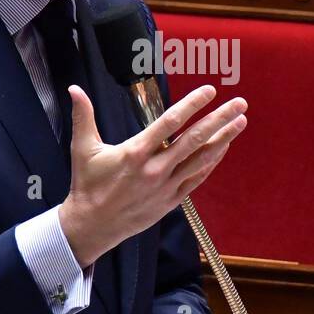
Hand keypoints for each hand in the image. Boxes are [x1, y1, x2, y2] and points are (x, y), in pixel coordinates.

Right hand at [58, 84, 246, 266]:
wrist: (92, 225)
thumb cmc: (87, 185)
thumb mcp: (82, 149)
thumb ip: (82, 116)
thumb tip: (74, 88)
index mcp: (136, 152)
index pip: (169, 123)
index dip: (192, 105)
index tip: (209, 91)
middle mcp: (155, 169)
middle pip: (194, 139)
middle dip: (219, 119)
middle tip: (239, 103)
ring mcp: (166, 186)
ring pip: (201, 159)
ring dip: (223, 139)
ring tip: (240, 122)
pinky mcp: (171, 201)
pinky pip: (197, 178)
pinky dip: (211, 162)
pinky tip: (222, 148)